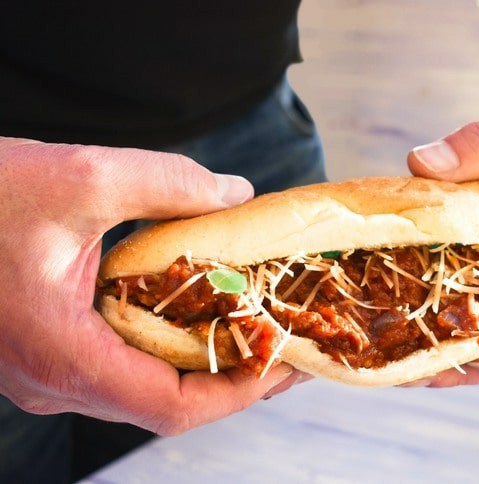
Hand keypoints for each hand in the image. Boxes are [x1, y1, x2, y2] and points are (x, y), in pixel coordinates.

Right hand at [0, 137, 300, 434]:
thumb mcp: (80, 178)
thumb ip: (168, 185)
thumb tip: (235, 193)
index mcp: (62, 357)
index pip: (173, 406)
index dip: (241, 389)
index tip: (288, 362)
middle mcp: (55, 381)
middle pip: (167, 401)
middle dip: (234, 375)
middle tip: (286, 340)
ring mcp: (48, 372)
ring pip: (145, 385)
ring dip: (204, 360)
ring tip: (256, 326)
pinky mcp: (48, 351)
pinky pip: (121, 362)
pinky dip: (169, 344)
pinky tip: (198, 310)